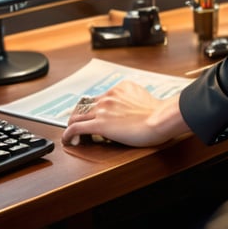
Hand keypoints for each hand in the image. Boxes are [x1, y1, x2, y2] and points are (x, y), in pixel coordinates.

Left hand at [61, 80, 188, 147]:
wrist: (160, 119)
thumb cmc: (158, 113)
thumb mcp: (144, 97)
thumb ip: (133, 99)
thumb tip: (131, 106)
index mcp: (120, 88)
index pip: (100, 97)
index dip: (93, 108)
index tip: (93, 115)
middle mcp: (109, 96)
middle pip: (85, 105)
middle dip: (79, 115)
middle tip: (78, 125)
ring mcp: (103, 109)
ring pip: (76, 116)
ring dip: (71, 125)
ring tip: (71, 134)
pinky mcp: (100, 124)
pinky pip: (75, 128)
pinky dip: (68, 134)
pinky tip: (67, 140)